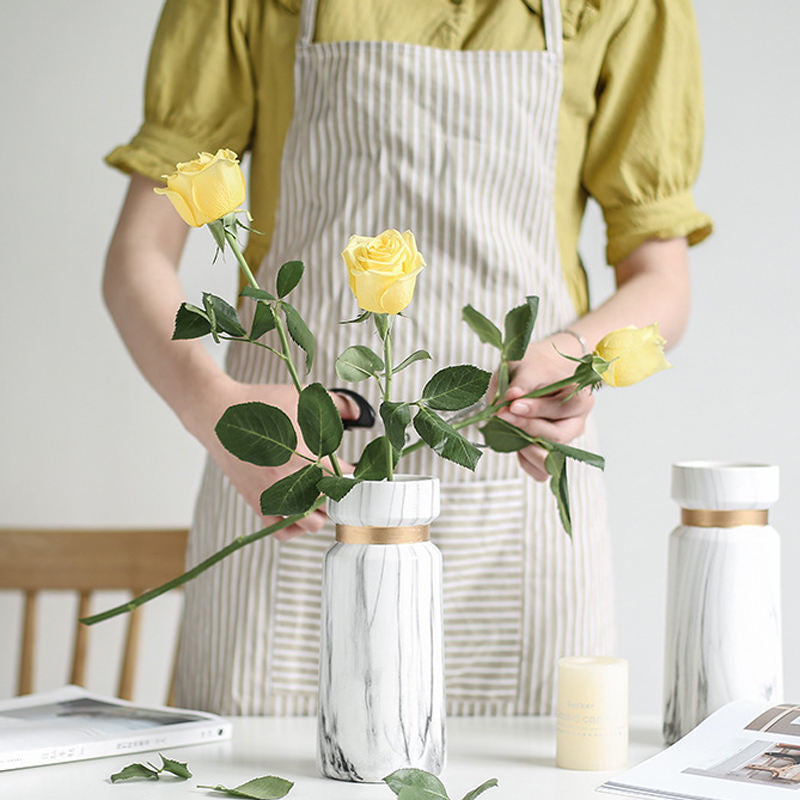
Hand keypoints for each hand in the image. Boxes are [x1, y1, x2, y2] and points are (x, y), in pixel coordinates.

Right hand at [192, 378, 358, 540]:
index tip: (356, 469)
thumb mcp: (302, 397)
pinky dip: (294, 526)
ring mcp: (274, 495)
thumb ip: (337, 405)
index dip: (355, 474)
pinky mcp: (258, 502)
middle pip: (332, 505)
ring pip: (311, 523)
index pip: (345, 478)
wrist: (218, 415)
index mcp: (306, 456)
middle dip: (340, 494)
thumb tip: (358, 413)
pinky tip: (300, 511)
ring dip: (322, 512)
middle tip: (340, 481)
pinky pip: (280, 530)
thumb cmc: (258, 405)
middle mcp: (290, 480)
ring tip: (322, 495)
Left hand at [496, 336, 593, 481]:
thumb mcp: (526, 367)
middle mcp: (577, 421)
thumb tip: (510, 397)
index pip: (563, 408)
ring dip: (524, 447)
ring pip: (551, 458)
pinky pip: (541, 471)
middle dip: (527, 427)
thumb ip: (519, 382)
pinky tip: (511, 442)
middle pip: (558, 435)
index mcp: (579, 396)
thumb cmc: (535, 370)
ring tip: (505, 430)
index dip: (537, 408)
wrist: (540, 375)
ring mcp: (566, 440)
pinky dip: (524, 461)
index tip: (513, 404)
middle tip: (503, 415)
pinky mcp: (552, 454)